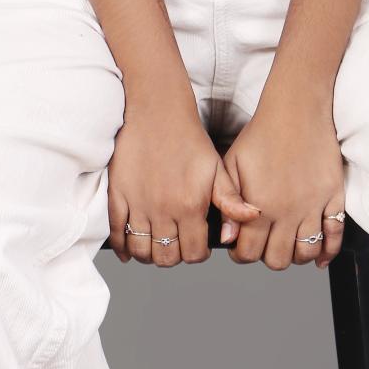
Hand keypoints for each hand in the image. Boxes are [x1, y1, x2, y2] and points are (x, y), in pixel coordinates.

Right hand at [107, 95, 260, 265]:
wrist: (159, 110)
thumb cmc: (190, 138)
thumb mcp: (217, 168)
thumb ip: (232, 200)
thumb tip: (251, 221)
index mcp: (190, 206)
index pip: (193, 253)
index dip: (198, 253)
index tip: (198, 244)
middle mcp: (163, 210)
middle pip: (166, 257)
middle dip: (174, 256)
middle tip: (177, 244)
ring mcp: (138, 204)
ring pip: (141, 251)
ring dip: (150, 254)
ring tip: (157, 244)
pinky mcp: (118, 195)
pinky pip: (117, 232)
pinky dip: (123, 246)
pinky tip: (130, 249)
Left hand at [218, 96, 345, 270]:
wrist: (296, 109)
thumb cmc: (262, 134)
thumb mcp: (232, 165)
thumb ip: (228, 204)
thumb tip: (227, 238)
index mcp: (260, 206)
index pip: (249, 253)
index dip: (241, 254)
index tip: (242, 246)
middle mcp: (287, 212)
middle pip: (278, 260)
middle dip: (268, 256)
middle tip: (265, 243)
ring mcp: (313, 206)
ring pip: (306, 252)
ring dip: (295, 255)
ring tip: (287, 243)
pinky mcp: (333, 197)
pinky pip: (335, 235)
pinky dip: (328, 251)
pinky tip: (319, 256)